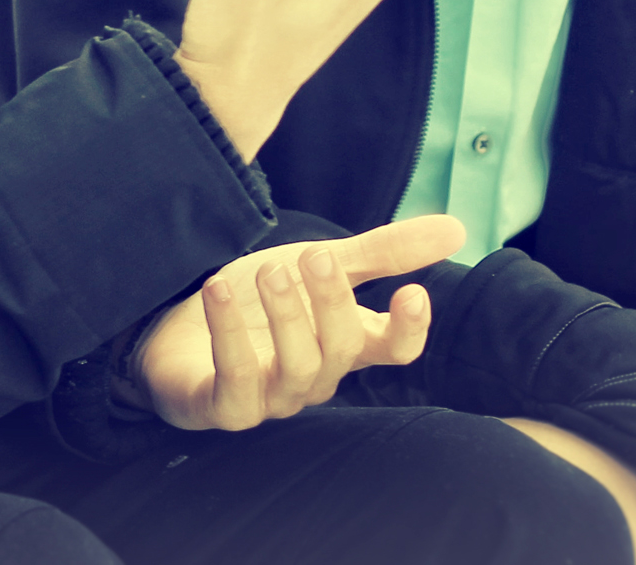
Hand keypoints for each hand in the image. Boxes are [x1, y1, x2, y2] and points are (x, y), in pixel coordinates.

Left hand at [128, 215, 464, 431]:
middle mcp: (314, 376)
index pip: (393, 350)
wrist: (177, 329)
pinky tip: (217, 290)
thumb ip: (382, 252)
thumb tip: (458, 228)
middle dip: (332, 303)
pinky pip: (234, 381)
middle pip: (342, 351)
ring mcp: (270, 397)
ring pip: (296, 369)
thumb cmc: (259, 302)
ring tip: (270, 271)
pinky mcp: (223, 408)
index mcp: (344, 343)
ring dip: (286, 318)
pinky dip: (228, 334)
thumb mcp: (317, 266)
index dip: (408, 330)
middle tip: (314, 257)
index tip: (413, 292)